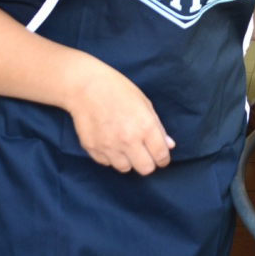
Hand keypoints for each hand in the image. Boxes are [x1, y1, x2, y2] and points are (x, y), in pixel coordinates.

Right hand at [65, 59, 174, 174]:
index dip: (163, 159)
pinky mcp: (92, 149)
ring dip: (128, 160)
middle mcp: (128, 140)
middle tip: (144, 153)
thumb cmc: (118, 90)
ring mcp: (109, 147)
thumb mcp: (144, 103)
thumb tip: (169, 146)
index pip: (160, 156)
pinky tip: (109, 141)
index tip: (161, 158)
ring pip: (125, 168)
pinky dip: (110, 156)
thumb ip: (158, 127)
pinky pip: (106, 162)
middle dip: (148, 163)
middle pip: (145, 169)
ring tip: (124, 145)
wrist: (85, 86)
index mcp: (145, 127)